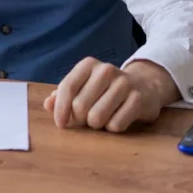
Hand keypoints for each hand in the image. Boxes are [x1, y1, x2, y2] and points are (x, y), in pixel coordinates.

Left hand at [43, 58, 178, 132]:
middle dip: (81, 119)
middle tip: (88, 118)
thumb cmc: (105, 88)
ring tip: (102, 118)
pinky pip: (115, 125)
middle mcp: (106, 70)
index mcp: (88, 65)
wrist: (144, 85)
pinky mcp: (138, 99)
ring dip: (96, 125)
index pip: (68, 87)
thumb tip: (48, 105)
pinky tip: (118, 118)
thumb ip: (63, 95)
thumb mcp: (84, 86)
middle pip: (80, 106)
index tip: (60, 124)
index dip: (61, 108)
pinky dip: (112, 128)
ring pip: (97, 117)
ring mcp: (124, 83)